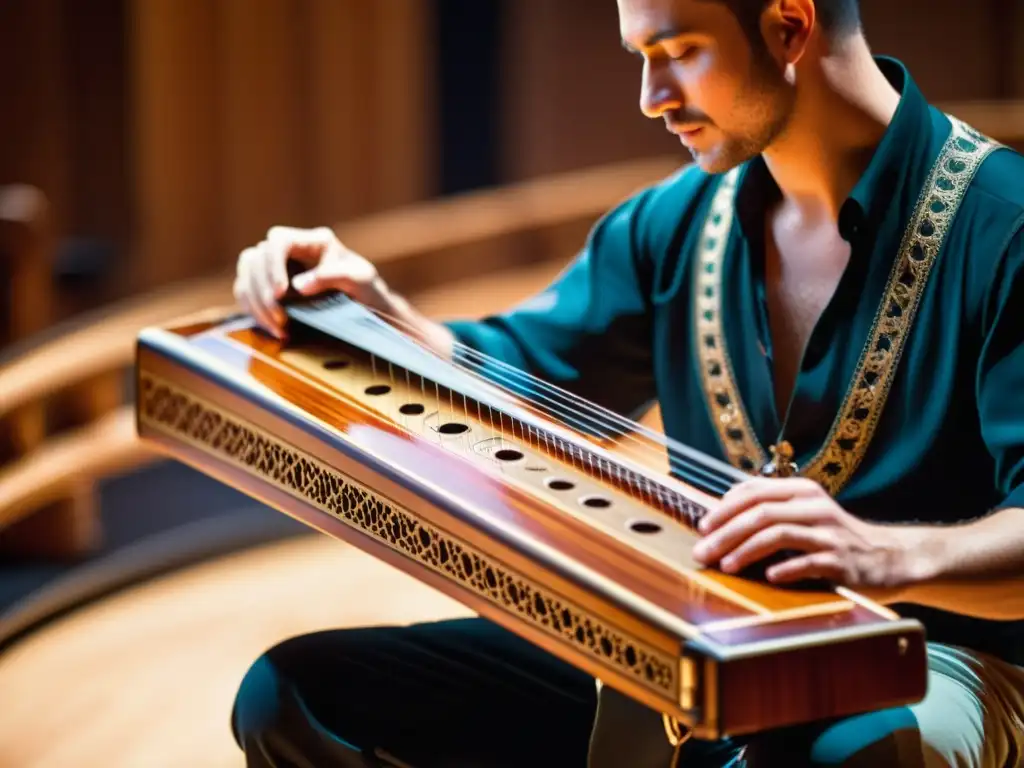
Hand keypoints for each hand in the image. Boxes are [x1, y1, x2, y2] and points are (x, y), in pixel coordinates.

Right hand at [233, 225, 388, 338]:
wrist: (368, 310)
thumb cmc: (368, 290)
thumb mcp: (362, 281)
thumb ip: (335, 276)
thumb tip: (299, 285)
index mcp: (315, 242)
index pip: (279, 240)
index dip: (273, 264)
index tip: (281, 292)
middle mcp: (292, 250)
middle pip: (256, 257)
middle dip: (263, 290)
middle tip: (280, 318)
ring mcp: (278, 267)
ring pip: (247, 273)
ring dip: (255, 302)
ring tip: (276, 327)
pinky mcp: (269, 286)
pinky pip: (245, 291)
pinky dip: (252, 310)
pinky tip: (270, 327)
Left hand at [692, 477, 926, 588]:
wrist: (889, 558)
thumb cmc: (834, 538)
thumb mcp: (803, 515)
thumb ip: (770, 513)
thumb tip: (719, 521)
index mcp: (802, 491)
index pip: (754, 491)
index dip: (723, 508)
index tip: (702, 527)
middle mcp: (814, 507)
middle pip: (760, 513)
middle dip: (725, 533)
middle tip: (702, 552)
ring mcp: (829, 533)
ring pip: (778, 534)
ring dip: (746, 550)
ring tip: (725, 565)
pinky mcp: (842, 561)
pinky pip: (808, 563)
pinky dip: (784, 569)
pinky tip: (767, 577)